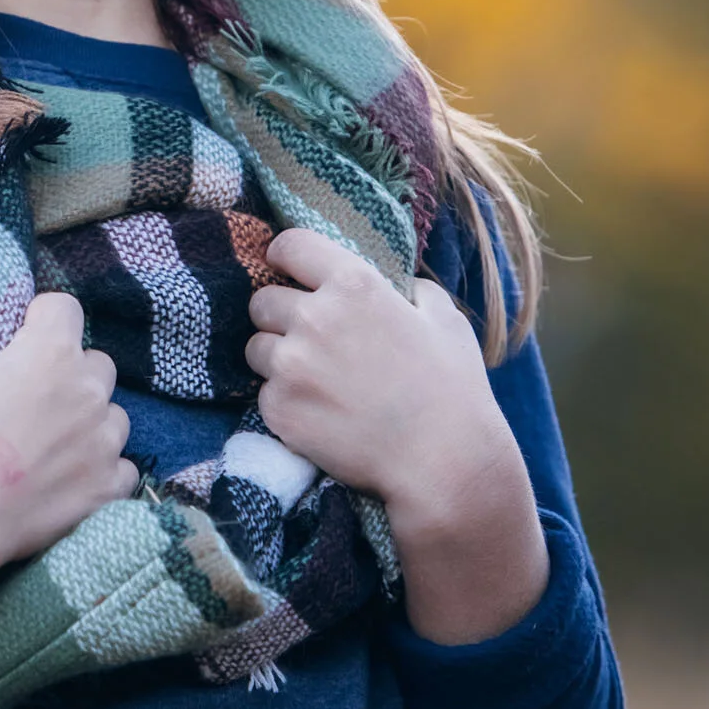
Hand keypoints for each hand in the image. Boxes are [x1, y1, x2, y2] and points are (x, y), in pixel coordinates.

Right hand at [0, 293, 134, 690]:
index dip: (43, 319)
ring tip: (57, 448)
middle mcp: (87, 391)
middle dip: (74, 375)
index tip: (28, 334)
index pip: (64, 309)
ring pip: (115, 418)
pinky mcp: (108, 488)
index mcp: (47, 353)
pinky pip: (122, 469)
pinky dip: (103, 472)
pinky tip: (74, 482)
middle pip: (98, 364)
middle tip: (41, 399)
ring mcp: (103, 442)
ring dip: (92, 425)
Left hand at [247, 227, 548, 645]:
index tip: (288, 270)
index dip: (286, 257)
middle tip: (310, 339)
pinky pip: (264, 393)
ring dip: (277, 358)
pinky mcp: (278, 409)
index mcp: (353, 285)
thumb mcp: (445, 320)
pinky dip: (284, 401)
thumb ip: (411, 291)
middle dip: (281, 315)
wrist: (441, 463)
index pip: (289, 245)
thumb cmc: (452, 389)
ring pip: (256, 348)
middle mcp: (313, 318)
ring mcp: (290, 365)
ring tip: (316, 380)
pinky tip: (320, 413)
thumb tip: (397, 286)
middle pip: (262, 300)